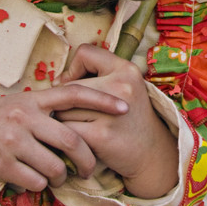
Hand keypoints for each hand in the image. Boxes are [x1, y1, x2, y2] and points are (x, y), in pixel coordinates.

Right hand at [0, 85, 127, 193]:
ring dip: (62, 177)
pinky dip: (39, 186)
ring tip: (59, 178)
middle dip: (87, 159)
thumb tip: (80, 111)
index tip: (123, 107)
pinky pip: (34, 181)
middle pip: (71, 139)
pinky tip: (34, 181)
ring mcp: (13, 140)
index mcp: (33, 99)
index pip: (74, 93)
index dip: (101, 99)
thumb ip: (46, 106)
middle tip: (90, 168)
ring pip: (55, 166)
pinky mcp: (2, 164)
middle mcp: (25, 116)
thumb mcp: (19, 104)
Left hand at [56, 44, 179, 198]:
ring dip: (63, 121)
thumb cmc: (130, 117)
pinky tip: (79, 141)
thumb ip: (96, 75)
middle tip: (77, 116)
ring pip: (63, 109)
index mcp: (126, 69)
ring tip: (80, 128)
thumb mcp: (124, 87)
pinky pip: (66, 130)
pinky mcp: (101, 135)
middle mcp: (121, 86)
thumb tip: (55, 83)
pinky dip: (68, 137)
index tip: (76, 87)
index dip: (74, 69)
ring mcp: (111, 111)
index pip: (84, 53)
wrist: (151, 152)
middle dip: (66, 104)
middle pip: (69, 88)